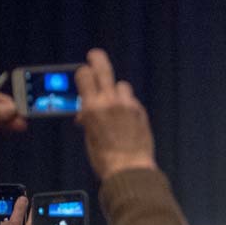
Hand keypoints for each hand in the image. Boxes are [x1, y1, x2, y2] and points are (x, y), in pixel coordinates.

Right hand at [74, 49, 155, 179]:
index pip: (85, 74)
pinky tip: (126, 119)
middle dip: (97, 59)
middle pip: (103, 68)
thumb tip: (85, 113)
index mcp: (92, 107)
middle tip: (95, 56)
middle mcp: (110, 101)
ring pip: (122, 85)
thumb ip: (88, 119)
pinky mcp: (141, 111)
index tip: (84, 73)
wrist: (129, 168)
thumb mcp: (89, 137)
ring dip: (117, 91)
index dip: (84, 72)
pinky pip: (132, 100)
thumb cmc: (105, 158)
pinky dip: (128, 105)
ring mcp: (128, 105)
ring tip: (115, 105)